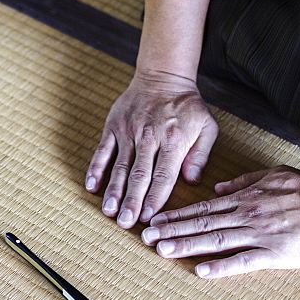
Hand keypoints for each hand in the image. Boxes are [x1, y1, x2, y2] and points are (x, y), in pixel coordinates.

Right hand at [86, 69, 217, 227]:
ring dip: (114, 190)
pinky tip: (91, 186)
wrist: (162, 76)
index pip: (164, 175)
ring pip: (120, 166)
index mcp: (174, 140)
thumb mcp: (207, 126)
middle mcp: (149, 137)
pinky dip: (96, 169)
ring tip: (109, 211)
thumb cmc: (187, 106)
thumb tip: (192, 180)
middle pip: (140, 175)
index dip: (156, 198)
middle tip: (126, 222)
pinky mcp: (114, 126)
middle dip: (132, 201)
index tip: (150, 218)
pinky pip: (103, 150)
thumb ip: (201, 154)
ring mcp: (129, 132)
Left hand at [141, 166, 299, 277]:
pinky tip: (201, 271)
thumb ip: (244, 181)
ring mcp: (260, 234)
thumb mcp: (273, 175)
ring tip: (162, 250)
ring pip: (215, 240)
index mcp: (244, 198)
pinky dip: (221, 266)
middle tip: (145, 237)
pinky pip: (244, 261)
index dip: (175, 215)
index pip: (202, 207)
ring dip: (186, 245)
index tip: (153, 220)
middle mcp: (246, 215)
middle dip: (171, 230)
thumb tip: (217, 186)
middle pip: (201, 223)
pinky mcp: (276, 253)